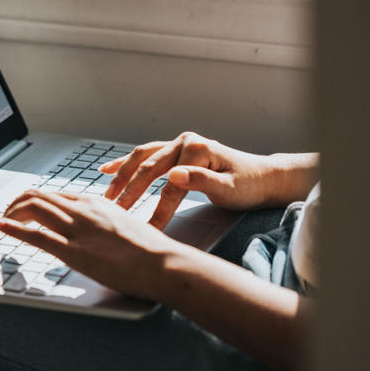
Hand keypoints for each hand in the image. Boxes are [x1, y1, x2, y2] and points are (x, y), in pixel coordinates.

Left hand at [0, 190, 173, 300]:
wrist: (164, 262)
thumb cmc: (152, 251)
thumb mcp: (127, 226)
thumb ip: (108, 224)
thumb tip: (100, 232)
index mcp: (96, 203)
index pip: (56, 194)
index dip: (36, 200)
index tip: (26, 208)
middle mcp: (83, 210)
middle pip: (39, 196)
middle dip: (17, 204)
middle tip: (7, 214)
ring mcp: (77, 229)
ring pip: (33, 208)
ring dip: (11, 213)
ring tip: (1, 220)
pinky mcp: (73, 251)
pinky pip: (35, 234)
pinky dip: (11, 228)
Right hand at [100, 132, 297, 228]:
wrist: (262, 177)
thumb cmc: (248, 185)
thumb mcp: (230, 188)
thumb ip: (201, 181)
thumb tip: (173, 175)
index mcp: (197, 149)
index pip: (170, 184)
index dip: (157, 208)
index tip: (146, 229)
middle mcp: (185, 142)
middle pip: (149, 168)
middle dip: (130, 192)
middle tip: (115, 212)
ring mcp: (178, 144)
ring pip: (142, 158)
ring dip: (122, 176)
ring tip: (107, 196)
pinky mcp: (175, 150)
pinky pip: (145, 155)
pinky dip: (125, 163)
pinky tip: (106, 169)